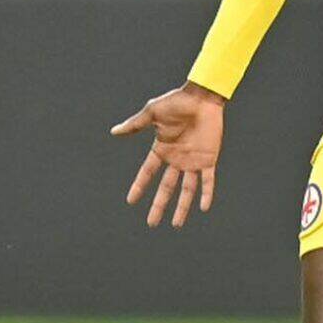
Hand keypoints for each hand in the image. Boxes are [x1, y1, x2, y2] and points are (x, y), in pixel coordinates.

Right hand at [111, 83, 225, 227]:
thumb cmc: (177, 101)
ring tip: (176, 225)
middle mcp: (176, 159)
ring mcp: (193, 161)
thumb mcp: (152, 113)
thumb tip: (114, 132)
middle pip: (166, 188)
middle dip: (159, 205)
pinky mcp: (208, 159)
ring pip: (187, 190)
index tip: (130, 201)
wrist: (202, 97)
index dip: (139, 186)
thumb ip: (135, 125)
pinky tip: (204, 207)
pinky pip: (207, 181)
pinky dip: (206, 193)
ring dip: (182, 207)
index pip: (147, 172)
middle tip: (151, 224)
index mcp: (162, 149)